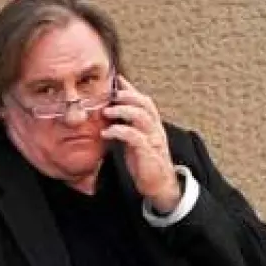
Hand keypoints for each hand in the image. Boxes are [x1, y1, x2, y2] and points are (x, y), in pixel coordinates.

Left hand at [101, 75, 180, 212]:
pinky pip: (134, 137)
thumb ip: (128, 126)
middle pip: (144, 104)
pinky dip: (119, 131)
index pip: (144, 101)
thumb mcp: (136, 141)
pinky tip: (107, 133)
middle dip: (127, 96)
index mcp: (153, 125)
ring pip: (141, 116)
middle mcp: (155, 129)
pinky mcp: (148, 152)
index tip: (117, 79)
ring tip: (106, 112)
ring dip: (122, 111)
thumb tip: (112, 114)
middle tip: (110, 95)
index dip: (131, 89)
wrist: (159, 185)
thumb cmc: (146, 163)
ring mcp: (153, 140)